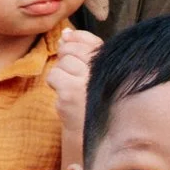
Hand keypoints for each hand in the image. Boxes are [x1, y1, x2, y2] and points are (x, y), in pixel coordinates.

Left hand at [45, 29, 98, 147]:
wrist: (96, 135)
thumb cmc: (96, 101)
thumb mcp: (98, 73)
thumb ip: (84, 49)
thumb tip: (65, 33)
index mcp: (115, 66)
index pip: (92, 42)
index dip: (78, 40)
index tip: (73, 47)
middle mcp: (103, 72)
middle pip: (74, 50)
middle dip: (67, 57)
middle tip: (73, 74)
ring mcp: (86, 82)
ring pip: (63, 62)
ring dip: (63, 73)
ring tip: (73, 87)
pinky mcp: (70, 94)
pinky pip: (54, 75)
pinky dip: (55, 83)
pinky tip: (66, 95)